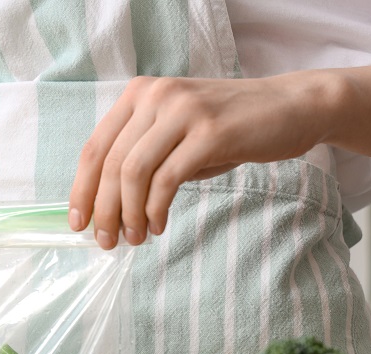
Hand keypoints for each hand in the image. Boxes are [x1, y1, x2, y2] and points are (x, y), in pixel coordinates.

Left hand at [68, 73, 331, 248]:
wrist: (292, 107)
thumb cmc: (229, 129)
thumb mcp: (175, 136)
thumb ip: (141, 158)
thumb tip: (105, 206)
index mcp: (139, 95)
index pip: (95, 149)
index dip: (81, 191)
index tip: (78, 225)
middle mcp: (156, 96)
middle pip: (111, 164)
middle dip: (104, 210)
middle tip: (107, 242)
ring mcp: (183, 110)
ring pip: (133, 172)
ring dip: (128, 214)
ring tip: (134, 239)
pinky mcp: (210, 132)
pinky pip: (167, 179)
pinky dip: (155, 209)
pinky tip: (158, 226)